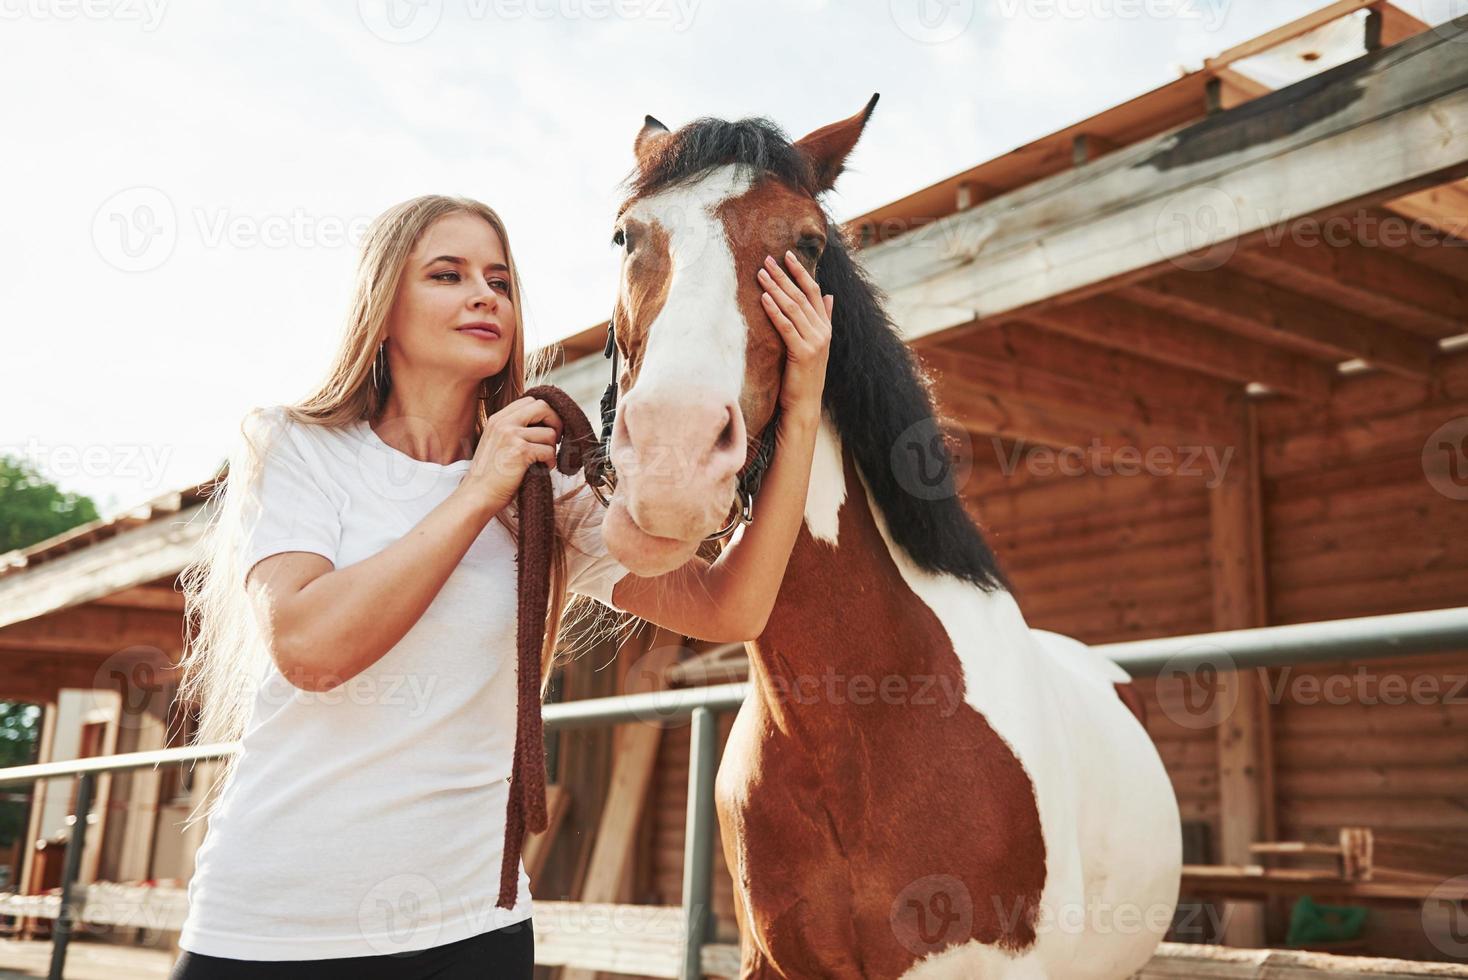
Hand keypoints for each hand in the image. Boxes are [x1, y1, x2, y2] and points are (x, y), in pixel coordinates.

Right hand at [460, 396, 563, 514]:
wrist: (478, 494)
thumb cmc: (490, 474)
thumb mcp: (496, 442)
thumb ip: (513, 429)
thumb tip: (544, 423)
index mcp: (498, 419)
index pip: (530, 401)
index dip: (545, 413)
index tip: (547, 428)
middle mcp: (504, 423)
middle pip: (543, 407)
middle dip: (555, 422)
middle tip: (555, 440)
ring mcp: (511, 435)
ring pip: (550, 433)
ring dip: (552, 449)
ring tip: (543, 461)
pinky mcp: (521, 451)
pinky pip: (549, 451)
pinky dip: (550, 462)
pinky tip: (541, 469)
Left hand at [759, 250, 832, 418]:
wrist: (805, 404)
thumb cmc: (804, 374)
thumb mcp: (815, 343)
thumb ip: (824, 318)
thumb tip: (830, 295)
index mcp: (825, 326)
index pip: (814, 291)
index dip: (801, 272)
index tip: (787, 255)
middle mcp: (822, 331)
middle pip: (801, 296)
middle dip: (784, 276)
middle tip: (767, 259)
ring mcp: (814, 342)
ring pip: (793, 308)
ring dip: (776, 289)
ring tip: (761, 274)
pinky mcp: (802, 353)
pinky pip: (785, 327)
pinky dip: (774, 311)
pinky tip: (763, 298)